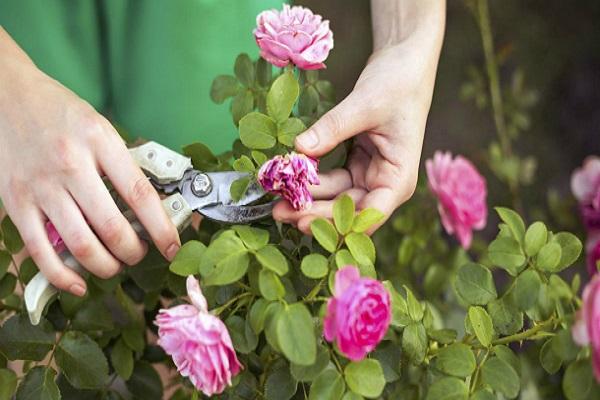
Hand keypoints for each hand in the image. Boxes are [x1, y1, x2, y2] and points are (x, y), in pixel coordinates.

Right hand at [0, 29, 179, 295]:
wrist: (7, 95)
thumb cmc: (61, 113)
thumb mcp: (101, 127)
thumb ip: (122, 165)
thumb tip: (151, 208)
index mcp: (100, 141)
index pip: (140, 194)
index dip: (160, 228)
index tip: (172, 247)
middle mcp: (71, 165)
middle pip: (112, 227)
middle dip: (133, 252)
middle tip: (139, 255)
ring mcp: (41, 186)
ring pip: (81, 244)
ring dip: (106, 266)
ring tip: (116, 265)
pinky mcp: (15, 202)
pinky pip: (40, 251)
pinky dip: (62, 276)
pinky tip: (79, 284)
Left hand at [273, 22, 443, 233]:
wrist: (403, 62)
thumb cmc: (397, 83)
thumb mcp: (364, 104)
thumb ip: (333, 128)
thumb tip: (299, 148)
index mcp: (399, 177)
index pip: (371, 213)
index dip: (337, 221)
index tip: (304, 220)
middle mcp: (386, 183)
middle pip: (349, 209)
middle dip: (315, 213)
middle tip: (281, 213)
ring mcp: (370, 175)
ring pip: (337, 197)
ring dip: (309, 199)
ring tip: (278, 201)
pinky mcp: (357, 164)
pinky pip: (331, 180)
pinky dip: (312, 180)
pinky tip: (290, 180)